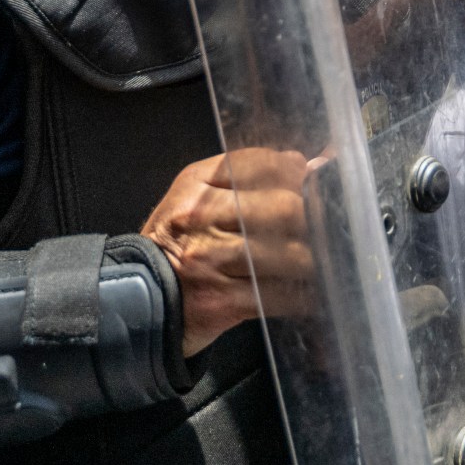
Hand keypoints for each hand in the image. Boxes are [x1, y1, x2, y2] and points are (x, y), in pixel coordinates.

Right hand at [141, 148, 312, 356]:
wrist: (134, 297)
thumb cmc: (177, 243)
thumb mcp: (200, 197)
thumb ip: (252, 177)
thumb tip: (310, 164)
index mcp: (197, 184)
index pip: (262, 164)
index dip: (296, 175)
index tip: (315, 186)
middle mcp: (201, 217)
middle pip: (284, 208)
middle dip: (314, 220)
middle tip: (331, 227)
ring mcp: (210, 260)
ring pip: (287, 253)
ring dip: (314, 260)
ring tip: (326, 260)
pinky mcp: (220, 301)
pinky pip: (278, 295)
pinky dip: (302, 295)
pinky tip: (312, 292)